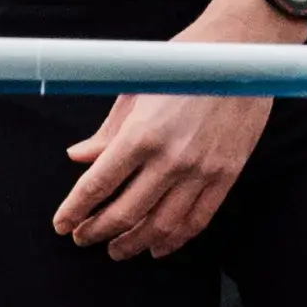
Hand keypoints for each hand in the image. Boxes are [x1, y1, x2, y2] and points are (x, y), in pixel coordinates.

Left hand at [54, 0, 284, 256]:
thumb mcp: (135, 92)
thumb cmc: (184, 66)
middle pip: (124, 212)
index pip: (97, 186)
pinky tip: (159, 247)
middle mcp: (171, 158)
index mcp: (141, 135)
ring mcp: (202, 169)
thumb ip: (107, 132)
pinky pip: (199, 218)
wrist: (243, 55)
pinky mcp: (227, 173)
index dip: (75, 210)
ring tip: (116, 250)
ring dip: (133, 243)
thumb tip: (79, 157)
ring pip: (161, 224)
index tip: (63, 224)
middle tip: (84, 239)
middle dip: (97, 231)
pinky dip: (176, 239)